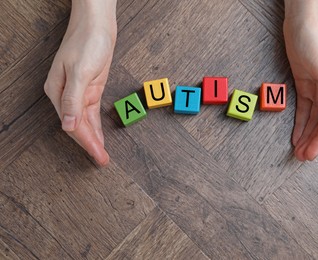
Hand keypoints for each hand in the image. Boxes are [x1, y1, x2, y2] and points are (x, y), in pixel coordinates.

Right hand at [44, 0, 116, 165]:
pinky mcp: (91, 88)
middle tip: (102, 161)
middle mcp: (67, 95)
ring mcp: (79, 92)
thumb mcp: (80, 71)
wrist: (97, 24)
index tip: (98, 156)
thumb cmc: (87, 41)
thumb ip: (74, 99)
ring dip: (94, 138)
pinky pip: (92, 113)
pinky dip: (97, 126)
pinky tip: (100, 136)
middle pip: (79, 126)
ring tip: (102, 154)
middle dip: (91, 144)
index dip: (86, 142)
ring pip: (86, 122)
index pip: (73, 125)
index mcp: (58, 92)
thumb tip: (68, 125)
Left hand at [283, 0, 317, 160]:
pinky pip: (304, 108)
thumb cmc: (317, 38)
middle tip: (301, 157)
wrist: (302, 19)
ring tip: (298, 151)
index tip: (310, 154)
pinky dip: (300, 122)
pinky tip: (296, 134)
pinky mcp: (306, 84)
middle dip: (313, 141)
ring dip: (306, 134)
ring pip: (314, 118)